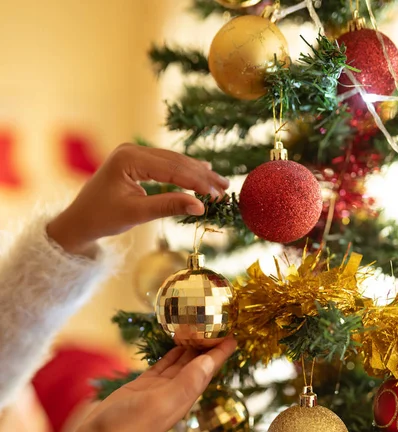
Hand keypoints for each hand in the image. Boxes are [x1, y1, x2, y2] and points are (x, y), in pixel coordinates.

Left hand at [47, 145, 228, 256]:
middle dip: (201, 176)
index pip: (171, 168)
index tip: (216, 194)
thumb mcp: (136, 214)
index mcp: (128, 159)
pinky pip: (164, 164)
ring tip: (219, 182)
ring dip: (196, 172)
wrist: (79, 221)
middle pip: (174, 161)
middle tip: (224, 188)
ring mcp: (133, 154)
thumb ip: (168, 206)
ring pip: (172, 161)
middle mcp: (131, 150)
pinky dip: (183, 171)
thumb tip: (200, 207)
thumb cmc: (102, 218)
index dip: (196, 181)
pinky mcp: (135, 161)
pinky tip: (201, 171)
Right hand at [56, 336, 236, 431]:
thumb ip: (185, 383)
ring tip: (200, 327)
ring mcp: (158, 390)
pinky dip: (170, 353)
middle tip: (216, 321)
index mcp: (184, 398)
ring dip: (191, 347)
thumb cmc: (127, 428)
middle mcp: (175, 393)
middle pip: (197, 365)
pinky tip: (175, 343)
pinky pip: (162, 365)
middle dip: (208, 345)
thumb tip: (209, 362)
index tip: (233, 334)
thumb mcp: (159, 404)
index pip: (207, 370)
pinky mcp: (142, 387)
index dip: (220, 353)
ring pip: (180, 363)